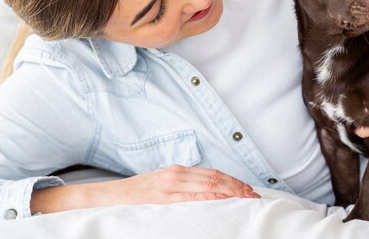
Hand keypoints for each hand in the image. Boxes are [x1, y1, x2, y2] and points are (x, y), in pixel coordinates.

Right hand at [32, 165, 260, 213]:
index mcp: (179, 170)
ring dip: (230, 189)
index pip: (213, 173)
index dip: (233, 180)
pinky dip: (210, 195)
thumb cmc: (140, 191)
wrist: (114, 194)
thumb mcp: (164, 184)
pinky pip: (192, 194)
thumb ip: (183, 184)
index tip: (248, 188)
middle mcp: (178, 173)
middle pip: (215, 177)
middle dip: (237, 185)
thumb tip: (206, 189)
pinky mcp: (164, 194)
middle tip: (254, 194)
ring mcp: (172, 183)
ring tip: (245, 196)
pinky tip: (222, 197)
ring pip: (208, 183)